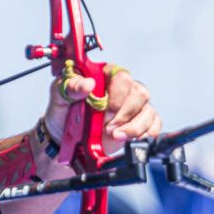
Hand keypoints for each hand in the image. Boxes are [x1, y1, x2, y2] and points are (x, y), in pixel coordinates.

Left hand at [44, 64, 160, 155]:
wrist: (64, 139)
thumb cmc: (63, 112)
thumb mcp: (59, 96)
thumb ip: (71, 87)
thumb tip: (88, 84)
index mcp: (105, 75)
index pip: (122, 76)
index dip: (117, 94)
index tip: (103, 109)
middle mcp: (123, 88)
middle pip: (140, 93)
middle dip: (125, 114)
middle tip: (107, 127)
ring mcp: (133, 106)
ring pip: (148, 110)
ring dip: (134, 127)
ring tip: (115, 136)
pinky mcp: (139, 122)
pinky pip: (154, 124)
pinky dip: (146, 133)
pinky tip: (131, 139)